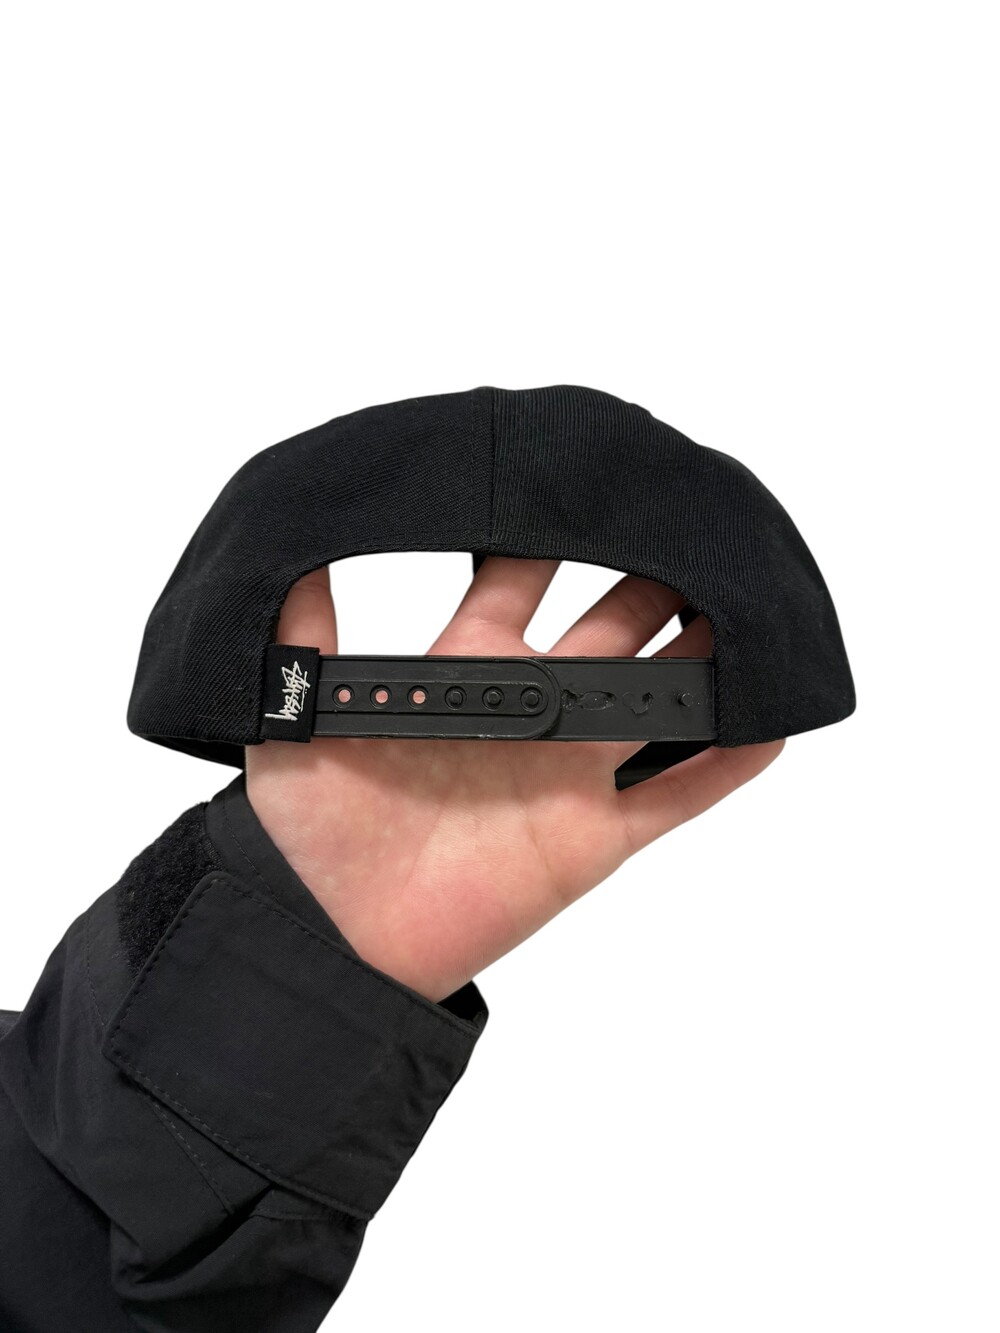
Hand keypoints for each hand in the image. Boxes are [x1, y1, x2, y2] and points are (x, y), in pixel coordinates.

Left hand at [245, 558, 783, 1002]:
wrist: (336, 937)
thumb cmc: (312, 828)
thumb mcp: (296, 721)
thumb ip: (301, 637)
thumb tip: (286, 546)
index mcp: (466, 669)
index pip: (517, 576)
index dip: (545, 531)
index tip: (579, 476)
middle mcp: (530, 708)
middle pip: (611, 623)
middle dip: (650, 576)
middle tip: (690, 525)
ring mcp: (569, 772)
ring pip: (658, 697)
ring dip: (703, 655)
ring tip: (749, 603)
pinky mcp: (594, 839)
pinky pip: (679, 798)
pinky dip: (729, 764)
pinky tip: (772, 722)